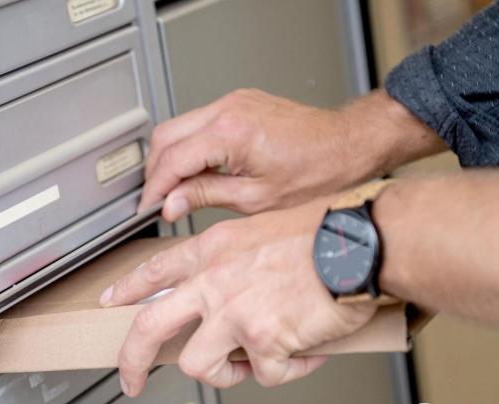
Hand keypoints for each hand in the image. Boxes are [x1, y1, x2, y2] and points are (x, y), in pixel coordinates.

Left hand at [100, 198, 378, 395]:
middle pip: (150, 327)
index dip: (128, 289)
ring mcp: (235, 311)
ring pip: (199, 366)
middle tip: (132, 380)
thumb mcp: (261, 228)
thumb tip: (226, 295)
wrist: (361, 243)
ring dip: (226, 374)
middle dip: (133, 361)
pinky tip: (306, 351)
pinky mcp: (264, 340)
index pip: (154, 269)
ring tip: (254, 364)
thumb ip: (234, 261)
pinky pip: (266, 375)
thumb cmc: (325, 232)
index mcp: (214, 249)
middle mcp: (215, 280)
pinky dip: (288, 370)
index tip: (112, 302)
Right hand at [140, 89, 382, 220]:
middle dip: (156, 170)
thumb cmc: (318, 171)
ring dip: (172, 156)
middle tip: (160, 199)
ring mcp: (234, 101)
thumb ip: (206, 196)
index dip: (155, 188)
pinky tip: (201, 169)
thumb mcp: (256, 198)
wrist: (349, 145)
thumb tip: (172, 203)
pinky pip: (200, 121)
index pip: (171, 160)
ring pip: (179, 125)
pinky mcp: (241, 102)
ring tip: (181, 188)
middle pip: (165, 136)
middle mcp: (228, 109)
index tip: (150, 206)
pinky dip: (192, 145)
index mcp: (229, 133)